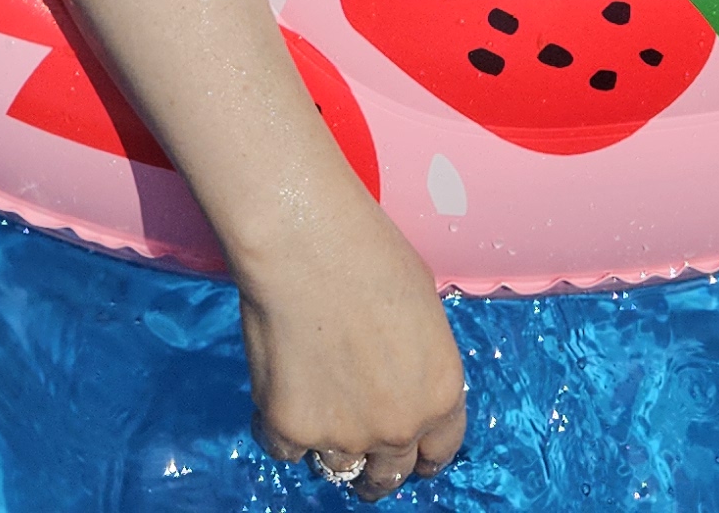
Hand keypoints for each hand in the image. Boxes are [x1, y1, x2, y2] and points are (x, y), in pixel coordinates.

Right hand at [238, 201, 469, 499]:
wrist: (306, 243)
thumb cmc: (368, 254)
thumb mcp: (423, 310)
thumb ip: (418, 362)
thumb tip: (401, 378)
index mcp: (440, 395)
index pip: (439, 451)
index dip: (423, 455)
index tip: (409, 456)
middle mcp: (398, 426)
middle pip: (389, 474)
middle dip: (376, 467)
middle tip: (357, 443)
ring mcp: (344, 434)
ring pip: (337, 466)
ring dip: (327, 443)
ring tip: (312, 399)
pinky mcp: (292, 428)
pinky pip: (285, 448)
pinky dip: (279, 427)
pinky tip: (278, 388)